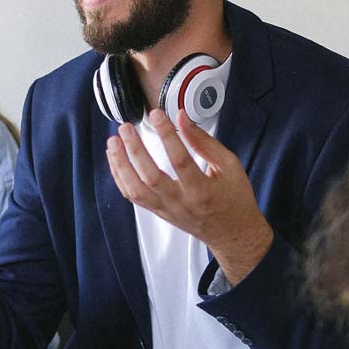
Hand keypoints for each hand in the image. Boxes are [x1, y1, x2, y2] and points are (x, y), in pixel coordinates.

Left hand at [106, 109, 273, 282]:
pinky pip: (133, 197)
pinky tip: (116, 160)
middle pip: (151, 177)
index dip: (167, 135)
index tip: (157, 115)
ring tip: (113, 142)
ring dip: (121, 165)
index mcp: (203, 191)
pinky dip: (120, 177)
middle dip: (135, 150)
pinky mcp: (158, 212)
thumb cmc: (234, 199)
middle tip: (126, 128)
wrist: (232, 233)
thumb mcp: (229, 166)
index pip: (180, 160)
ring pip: (136, 190)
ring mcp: (167, 210)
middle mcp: (181, 203)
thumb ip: (204, 142)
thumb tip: (182, 118)